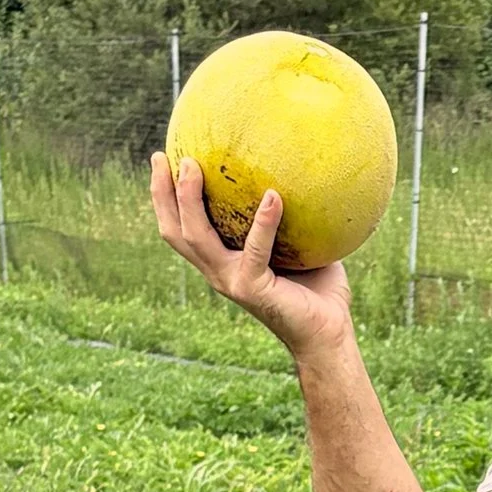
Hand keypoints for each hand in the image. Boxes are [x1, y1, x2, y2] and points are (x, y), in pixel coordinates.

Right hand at [151, 155, 354, 363]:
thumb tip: (297, 168)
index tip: (162, 159)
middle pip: (175, 230)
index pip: (182, 228)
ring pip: (197, 237)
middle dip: (163, 193)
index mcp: (222, 262)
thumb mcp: (299, 244)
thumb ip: (290, 214)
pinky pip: (256, 249)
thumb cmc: (318, 289)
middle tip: (163, 156)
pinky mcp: (253, 288)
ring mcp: (232, 281)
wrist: (329, 334)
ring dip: (190, 199)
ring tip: (194, 166)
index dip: (165, 197)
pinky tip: (274, 196)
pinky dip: (264, 222)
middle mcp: (218, 271)